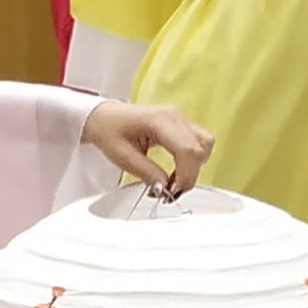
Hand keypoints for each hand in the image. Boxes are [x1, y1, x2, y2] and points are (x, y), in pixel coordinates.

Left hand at [81, 100, 212, 195]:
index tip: (173, 191)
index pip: (187, 149)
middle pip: (200, 148)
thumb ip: (147, 173)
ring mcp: (179, 118)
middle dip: (190, 175)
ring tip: (173, 181)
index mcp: (159, 120)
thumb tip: (165, 187)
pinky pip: (198, 143)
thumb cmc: (108, 130)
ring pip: (204, 144)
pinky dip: (193, 160)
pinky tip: (176, 171)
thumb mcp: (122, 157)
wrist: (102, 117)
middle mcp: (174, 116)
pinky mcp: (180, 125)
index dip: (186, 175)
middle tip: (171, 190)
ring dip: (194, 167)